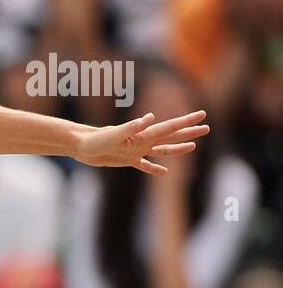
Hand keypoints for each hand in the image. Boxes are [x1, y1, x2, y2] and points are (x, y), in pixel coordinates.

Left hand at [74, 110, 209, 174]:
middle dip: (189, 132)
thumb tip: (149, 118)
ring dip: (177, 149)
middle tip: (207, 127)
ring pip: (162, 150)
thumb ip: (131, 127)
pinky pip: (145, 166)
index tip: (203, 115)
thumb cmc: (95, 140)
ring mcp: (135, 151)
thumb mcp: (113, 135)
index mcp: (143, 135)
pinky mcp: (126, 160)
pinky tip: (164, 173)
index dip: (187, 121)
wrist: (80, 146)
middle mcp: (142, 141)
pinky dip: (155, 169)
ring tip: (193, 147)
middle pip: (171, 137)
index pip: (170, 127)